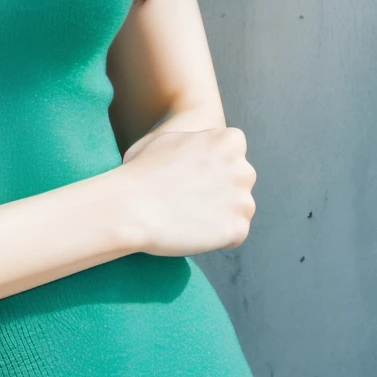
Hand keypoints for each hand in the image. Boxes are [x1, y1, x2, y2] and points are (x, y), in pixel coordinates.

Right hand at [117, 124, 255, 255]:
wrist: (132, 206)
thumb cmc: (144, 170)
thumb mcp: (173, 139)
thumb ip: (196, 143)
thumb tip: (200, 153)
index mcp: (229, 141)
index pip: (233, 154)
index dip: (212, 165)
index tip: (194, 174)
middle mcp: (243, 169)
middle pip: (239, 182)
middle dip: (222, 189)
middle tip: (191, 198)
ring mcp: (242, 201)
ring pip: (239, 209)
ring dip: (221, 214)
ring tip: (189, 216)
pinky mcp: (237, 229)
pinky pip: (234, 234)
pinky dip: (218, 237)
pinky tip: (193, 231)